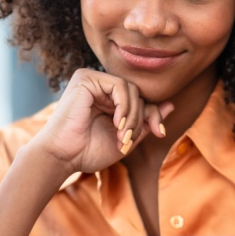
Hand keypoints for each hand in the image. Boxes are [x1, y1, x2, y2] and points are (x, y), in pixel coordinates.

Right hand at [33, 68, 173, 174]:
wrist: (63, 157)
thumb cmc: (87, 151)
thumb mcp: (126, 138)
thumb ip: (146, 122)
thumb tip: (171, 105)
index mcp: (107, 99)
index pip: (140, 99)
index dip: (152, 115)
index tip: (159, 133)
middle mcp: (100, 86)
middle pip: (138, 93)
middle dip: (141, 118)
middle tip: (129, 139)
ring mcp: (92, 80)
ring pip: (131, 89)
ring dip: (133, 116)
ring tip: (122, 135)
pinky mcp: (86, 78)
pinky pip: (119, 85)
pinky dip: (124, 106)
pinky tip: (116, 123)